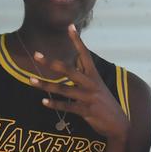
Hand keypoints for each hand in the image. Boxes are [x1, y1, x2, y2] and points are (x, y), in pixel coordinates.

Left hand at [27, 24, 130, 141]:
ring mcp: (89, 97)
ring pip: (63, 89)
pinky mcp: (86, 111)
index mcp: (94, 75)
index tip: (70, 26)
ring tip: (31, 80)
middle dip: (51, 62)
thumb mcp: (97, 85)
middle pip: (69, 70)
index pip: (85, 54)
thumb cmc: (104, 103)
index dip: (77, 40)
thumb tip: (76, 58)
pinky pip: (67, 106)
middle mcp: (91, 84)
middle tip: (36, 55)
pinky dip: (54, 104)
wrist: (119, 125)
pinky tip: (43, 101)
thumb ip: (85, 72)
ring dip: (45, 85)